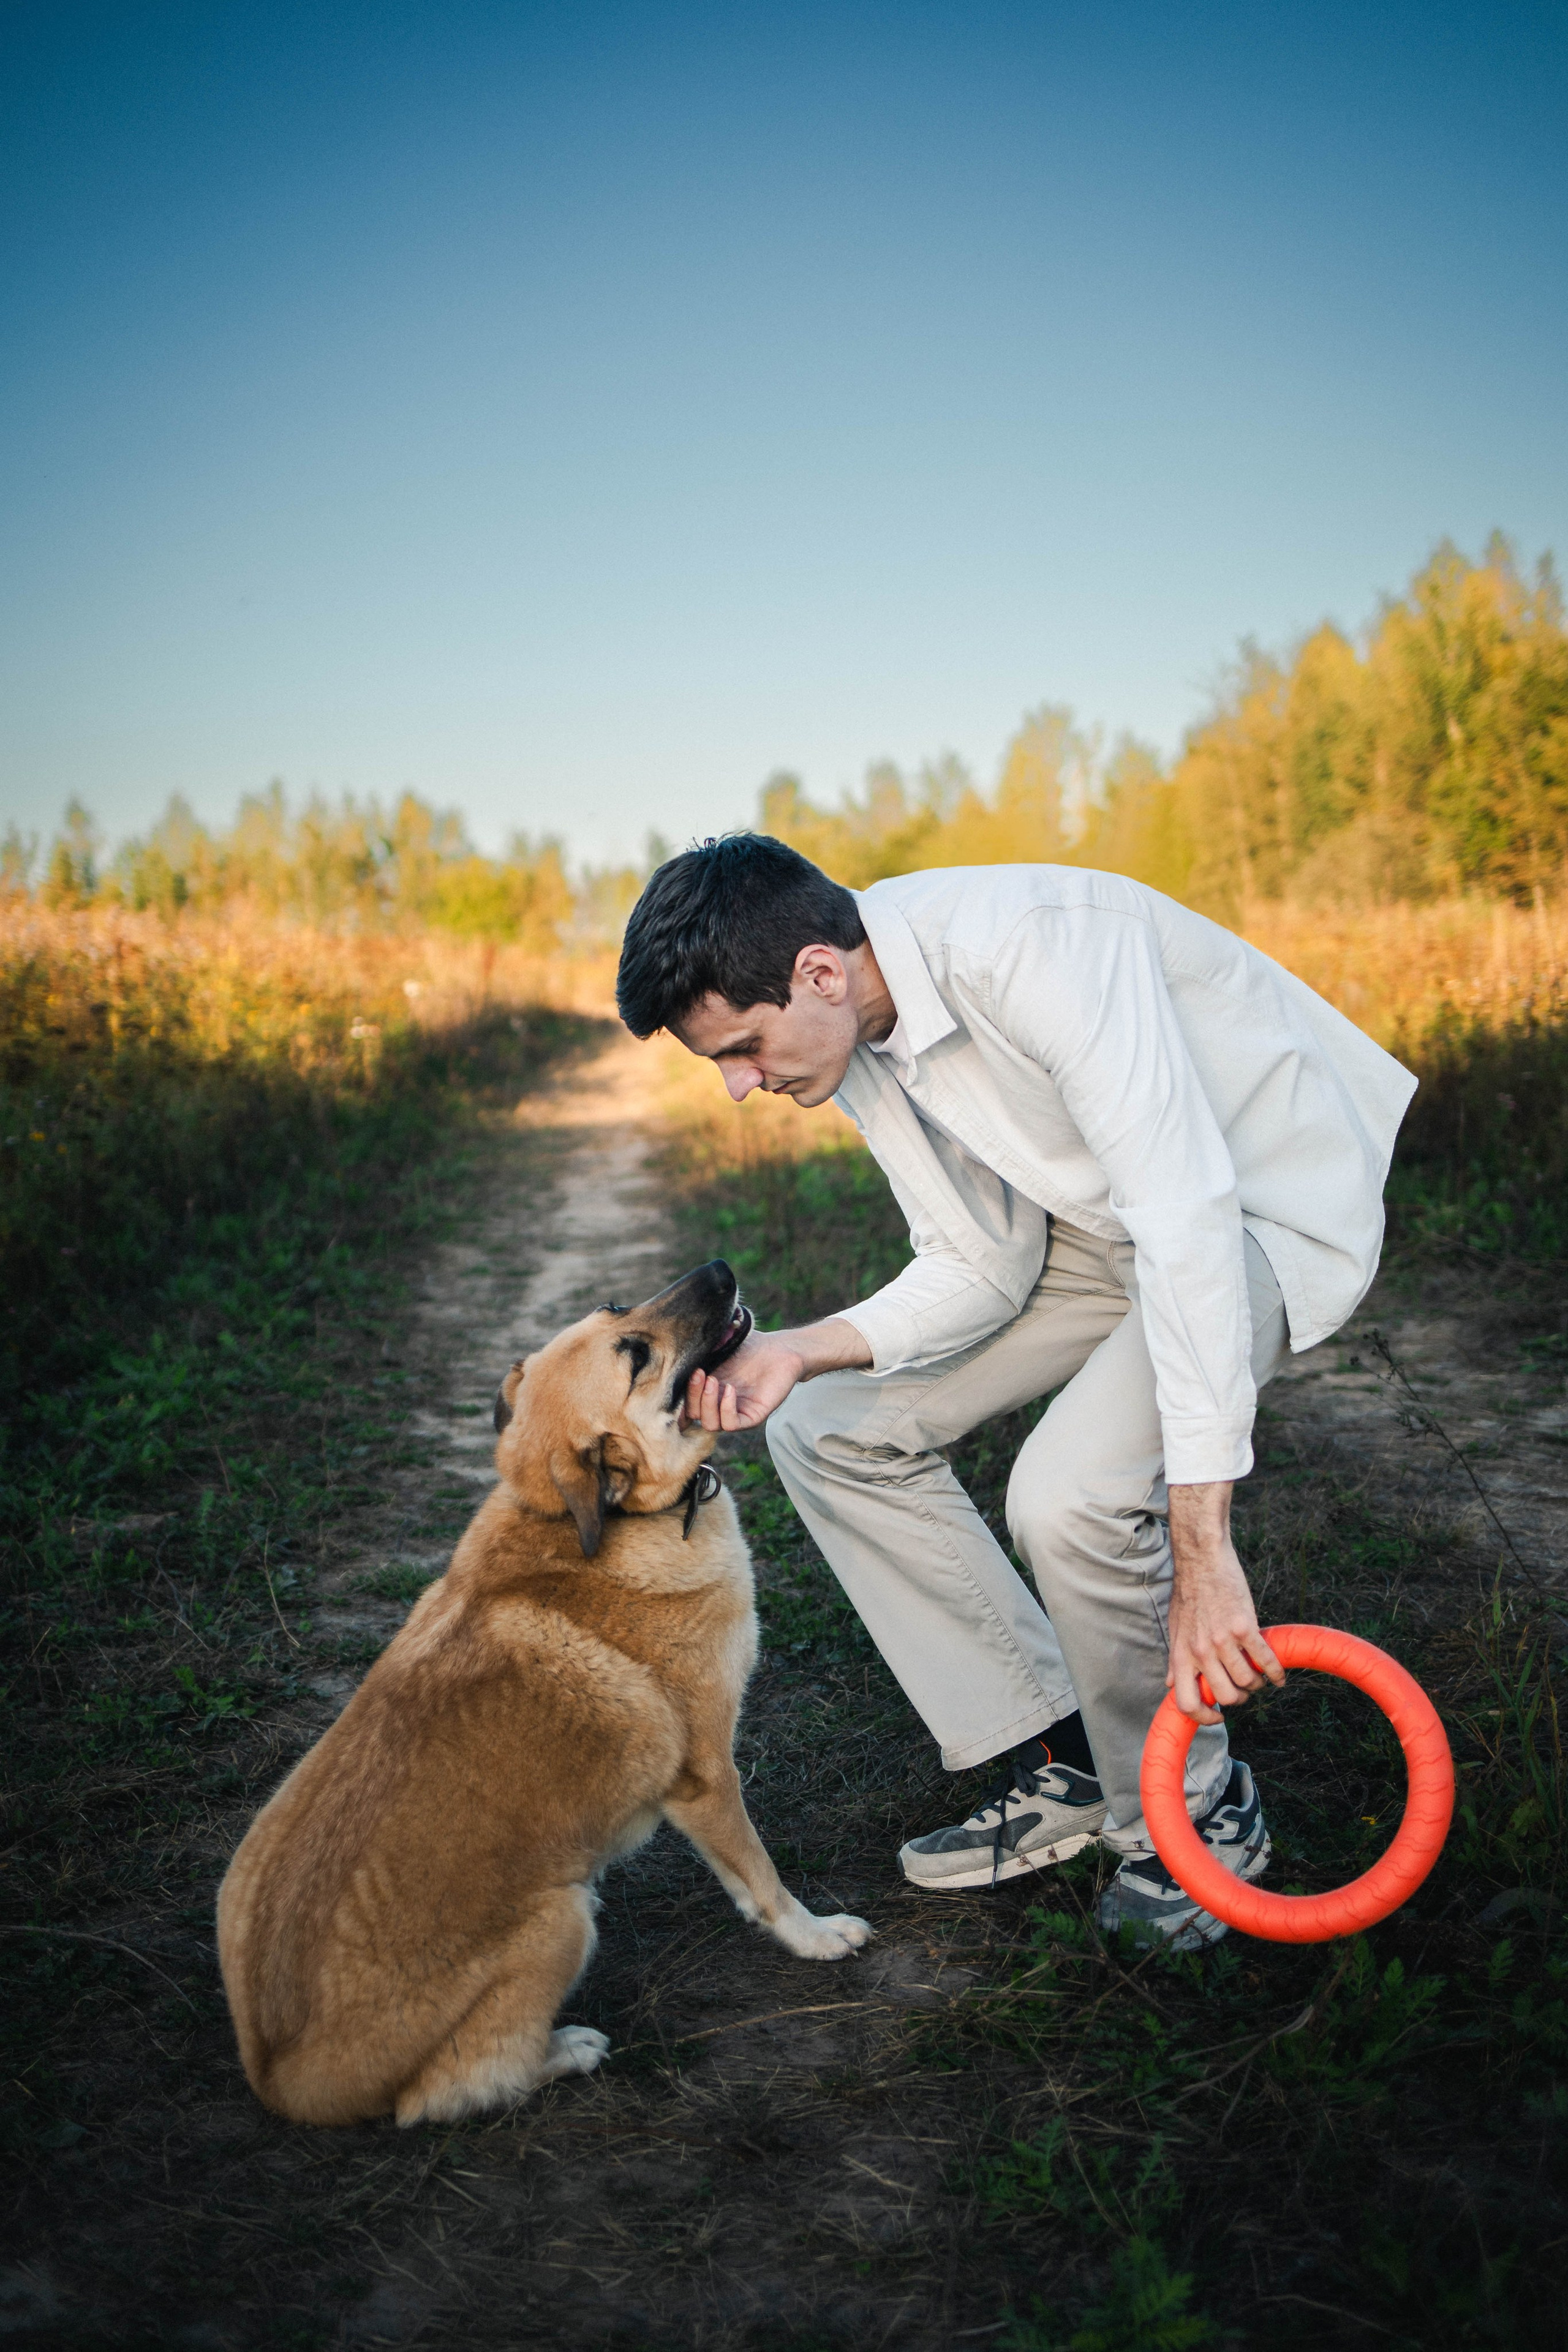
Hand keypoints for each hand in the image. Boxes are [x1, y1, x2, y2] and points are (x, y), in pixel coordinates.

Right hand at [685, 1330, 805, 1431]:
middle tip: (699, 1373)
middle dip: (691, 1395)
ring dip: (707, 1403)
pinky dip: (726, 1409)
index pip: (682, 1407)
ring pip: (710, 1424)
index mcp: (705, 1391)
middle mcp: (717, 1405)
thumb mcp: (719, 1344)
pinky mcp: (753, 1416)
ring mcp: (734, 1412)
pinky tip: (730, 1389)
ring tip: (713, 1380)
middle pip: (692, 1415)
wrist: (781, 1349)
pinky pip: (732, 1424)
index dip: (674, 1400)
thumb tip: (678, 1344)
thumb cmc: (750, 1346)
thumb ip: (700, 1347)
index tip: (673, 1378)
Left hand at [1166, 1482, 1283, 1724]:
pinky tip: (1279, 1675)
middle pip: (1227, 1697)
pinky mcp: (1244, 1627)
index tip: (1218, 1717)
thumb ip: (1175, 1659)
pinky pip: (1266, 1661)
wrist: (1202, 1559)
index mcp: (1181, 1655)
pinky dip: (1276, 1672)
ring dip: (1258, 1683)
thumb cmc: (1189, 1594)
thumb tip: (1169, 1684)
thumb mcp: (1175, 1629)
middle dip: (1240, 1697)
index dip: (1204, 1719)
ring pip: (1248, 1682)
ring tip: (1260, 1674)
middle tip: (1245, 1687)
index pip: (1187, 1703)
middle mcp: (1200, 1652)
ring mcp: (1223, 1641)